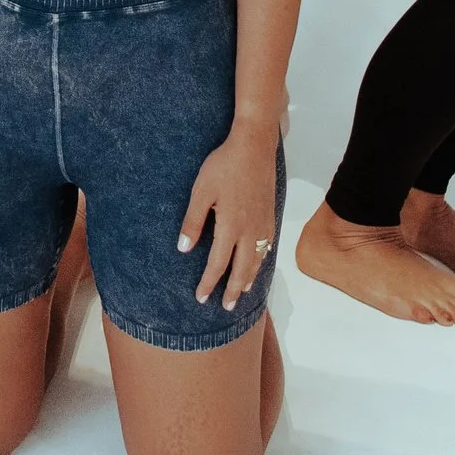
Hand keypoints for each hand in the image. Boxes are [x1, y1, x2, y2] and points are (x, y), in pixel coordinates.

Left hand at [178, 125, 279, 310]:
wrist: (254, 146)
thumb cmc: (224, 165)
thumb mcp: (201, 191)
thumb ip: (193, 221)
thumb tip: (184, 249)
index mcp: (230, 227)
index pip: (218, 264)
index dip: (209, 283)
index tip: (200, 297)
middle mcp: (250, 231)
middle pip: (242, 269)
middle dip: (233, 290)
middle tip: (227, 308)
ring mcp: (263, 223)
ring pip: (258, 260)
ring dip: (249, 278)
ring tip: (243, 291)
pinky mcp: (271, 214)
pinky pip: (268, 246)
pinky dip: (262, 261)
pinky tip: (258, 262)